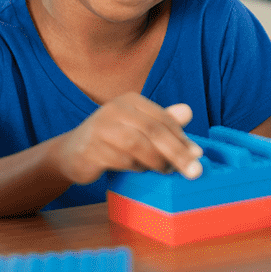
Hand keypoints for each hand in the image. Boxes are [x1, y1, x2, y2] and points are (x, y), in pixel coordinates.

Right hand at [52, 94, 203, 185]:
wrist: (73, 153)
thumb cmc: (113, 139)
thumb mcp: (139, 127)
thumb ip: (163, 121)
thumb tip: (188, 112)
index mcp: (130, 100)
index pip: (162, 118)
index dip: (182, 137)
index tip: (198, 155)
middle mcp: (115, 109)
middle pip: (153, 130)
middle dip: (176, 152)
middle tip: (194, 170)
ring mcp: (100, 127)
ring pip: (137, 144)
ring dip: (156, 161)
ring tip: (164, 170)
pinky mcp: (90, 148)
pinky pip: (120, 159)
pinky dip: (135, 167)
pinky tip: (139, 170)